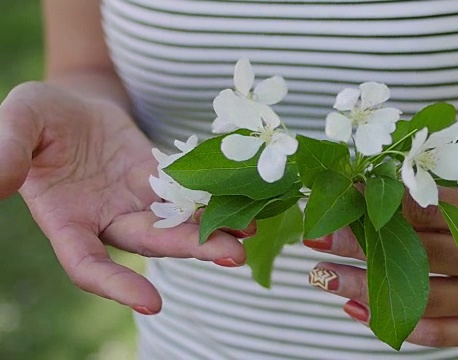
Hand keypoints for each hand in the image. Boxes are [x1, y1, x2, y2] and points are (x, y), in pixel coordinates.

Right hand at [0, 82, 246, 313]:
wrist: (73, 103)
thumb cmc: (38, 115)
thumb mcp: (19, 120)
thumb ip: (8, 149)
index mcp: (67, 221)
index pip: (88, 266)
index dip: (117, 286)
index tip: (153, 304)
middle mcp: (106, 220)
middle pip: (152, 244)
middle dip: (191, 250)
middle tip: (234, 254)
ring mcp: (136, 201)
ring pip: (176, 223)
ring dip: (212, 229)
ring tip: (250, 230)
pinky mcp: (158, 179)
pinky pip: (187, 192)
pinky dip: (212, 198)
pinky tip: (242, 197)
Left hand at [304, 187, 457, 346]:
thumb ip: (421, 192)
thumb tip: (353, 189)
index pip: (427, 208)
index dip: (378, 204)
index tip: (339, 201)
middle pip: (419, 253)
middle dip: (361, 246)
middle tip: (318, 240)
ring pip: (421, 297)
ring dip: (365, 287)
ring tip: (324, 276)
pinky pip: (435, 332)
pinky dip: (391, 323)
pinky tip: (355, 307)